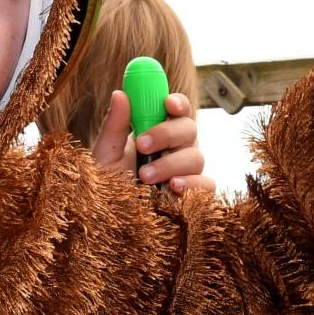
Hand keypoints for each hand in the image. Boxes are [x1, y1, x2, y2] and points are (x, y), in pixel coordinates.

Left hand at [87, 90, 213, 193]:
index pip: (176, 109)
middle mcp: (176, 148)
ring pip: (196, 156)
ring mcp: (188, 171)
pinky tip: (173, 188)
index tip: (167, 104)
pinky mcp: (195, 195)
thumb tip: (120, 94)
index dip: (178, 103)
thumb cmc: (108, 183)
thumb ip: (114, 126)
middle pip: (189, 128)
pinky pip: (207, 185)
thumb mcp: (106, 154)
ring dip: (170, 164)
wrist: (110, 220)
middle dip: (167, 134)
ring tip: (145, 176)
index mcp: (158, 131)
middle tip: (143, 144)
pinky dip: (193, 184)